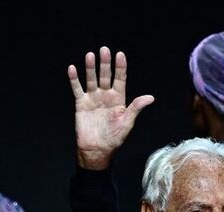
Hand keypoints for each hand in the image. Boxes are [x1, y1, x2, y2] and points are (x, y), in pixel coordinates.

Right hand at [67, 46, 154, 169]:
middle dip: (105, 63)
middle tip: (104, 50)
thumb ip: (136, 108)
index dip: (120, 67)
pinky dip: (74, 79)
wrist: (97, 149)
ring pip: (91, 79)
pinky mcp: (81, 104)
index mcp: (118, 99)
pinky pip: (77, 89)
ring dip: (90, 68)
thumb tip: (150, 97)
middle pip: (105, 76)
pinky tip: (73, 69)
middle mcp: (105, 96)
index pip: (120, 79)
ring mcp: (93, 98)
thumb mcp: (127, 122)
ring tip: (90, 55)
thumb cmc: (114, 138)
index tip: (120, 54)